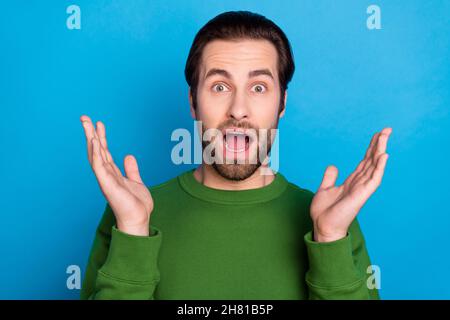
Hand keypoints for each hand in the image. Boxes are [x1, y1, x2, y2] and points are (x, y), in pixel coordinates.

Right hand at [80, 115, 152, 235]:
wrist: (138, 219)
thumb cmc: (137, 205)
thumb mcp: (136, 182)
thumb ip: (131, 169)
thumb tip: (128, 156)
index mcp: (112, 173)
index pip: (104, 151)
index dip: (101, 137)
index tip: (98, 123)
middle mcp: (106, 174)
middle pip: (96, 150)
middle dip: (91, 133)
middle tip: (85, 117)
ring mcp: (105, 179)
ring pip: (95, 155)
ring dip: (90, 138)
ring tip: (86, 123)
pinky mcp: (107, 184)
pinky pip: (99, 166)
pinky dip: (96, 153)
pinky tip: (94, 140)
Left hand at [310, 127, 391, 241]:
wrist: (323, 226)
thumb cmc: (324, 212)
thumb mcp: (325, 189)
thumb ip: (330, 177)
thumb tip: (333, 166)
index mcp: (352, 181)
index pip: (364, 161)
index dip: (371, 148)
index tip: (377, 134)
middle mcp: (359, 183)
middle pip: (372, 160)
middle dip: (379, 145)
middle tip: (387, 130)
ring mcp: (362, 189)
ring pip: (374, 166)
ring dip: (380, 151)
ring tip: (385, 136)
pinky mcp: (361, 195)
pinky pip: (373, 180)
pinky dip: (379, 168)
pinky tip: (383, 156)